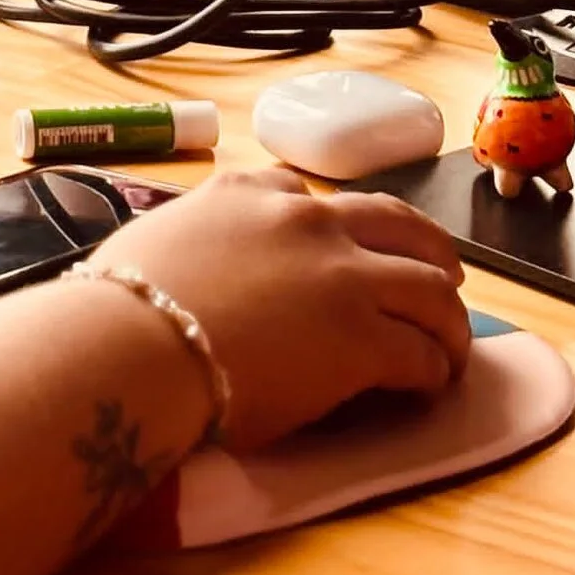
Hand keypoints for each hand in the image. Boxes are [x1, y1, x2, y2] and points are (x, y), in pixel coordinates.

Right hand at [111, 168, 469, 449]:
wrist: (136, 345)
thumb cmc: (125, 305)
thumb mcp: (160, 239)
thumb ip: (196, 241)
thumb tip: (192, 269)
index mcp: (248, 190)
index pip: (309, 195)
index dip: (338, 226)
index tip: (344, 249)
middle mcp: (306, 219)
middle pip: (397, 224)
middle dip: (429, 250)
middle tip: (442, 279)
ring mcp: (343, 275)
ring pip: (430, 286)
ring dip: (447, 318)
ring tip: (450, 347)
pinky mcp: (364, 339)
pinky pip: (421, 351)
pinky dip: (433, 367)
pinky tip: (429, 384)